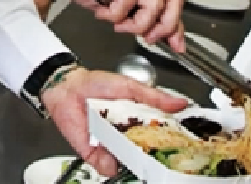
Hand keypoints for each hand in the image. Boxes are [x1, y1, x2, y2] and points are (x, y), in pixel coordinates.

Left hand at [40, 67, 188, 176]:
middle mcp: (127, 136)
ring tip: (137, 156)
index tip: (183, 144)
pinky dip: (112, 165)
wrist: (67, 88)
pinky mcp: (96, 155)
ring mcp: (113, 147)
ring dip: (134, 164)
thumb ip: (154, 97)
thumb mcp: (129, 86)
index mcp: (139, 120)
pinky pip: (108, 168)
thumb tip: (180, 103)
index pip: (160, 136)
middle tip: (163, 157)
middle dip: (155, 157)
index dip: (171, 141)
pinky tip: (114, 156)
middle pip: (147, 155)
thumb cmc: (96, 84)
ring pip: (130, 165)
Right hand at [48, 0, 185, 50]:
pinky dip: (115, 14)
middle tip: (147, 37)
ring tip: (117, 23)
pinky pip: (126, 1)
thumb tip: (143, 29)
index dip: (176, 24)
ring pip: (152, 4)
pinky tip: (102, 12)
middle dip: (163, 26)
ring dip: (134, 23)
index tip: (175, 43)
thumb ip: (128, 9)